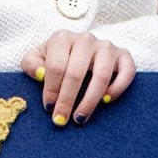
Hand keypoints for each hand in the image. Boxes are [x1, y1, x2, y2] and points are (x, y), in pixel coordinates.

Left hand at [21, 31, 135, 126]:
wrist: (79, 51)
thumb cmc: (57, 58)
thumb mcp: (38, 57)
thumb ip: (31, 63)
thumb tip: (40, 75)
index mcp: (63, 38)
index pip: (56, 65)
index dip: (51, 90)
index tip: (48, 108)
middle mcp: (86, 39)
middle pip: (76, 72)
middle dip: (67, 100)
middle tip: (61, 120)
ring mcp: (106, 46)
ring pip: (101, 74)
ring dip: (90, 100)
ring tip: (80, 118)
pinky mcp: (123, 55)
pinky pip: (127, 71)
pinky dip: (117, 88)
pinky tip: (106, 101)